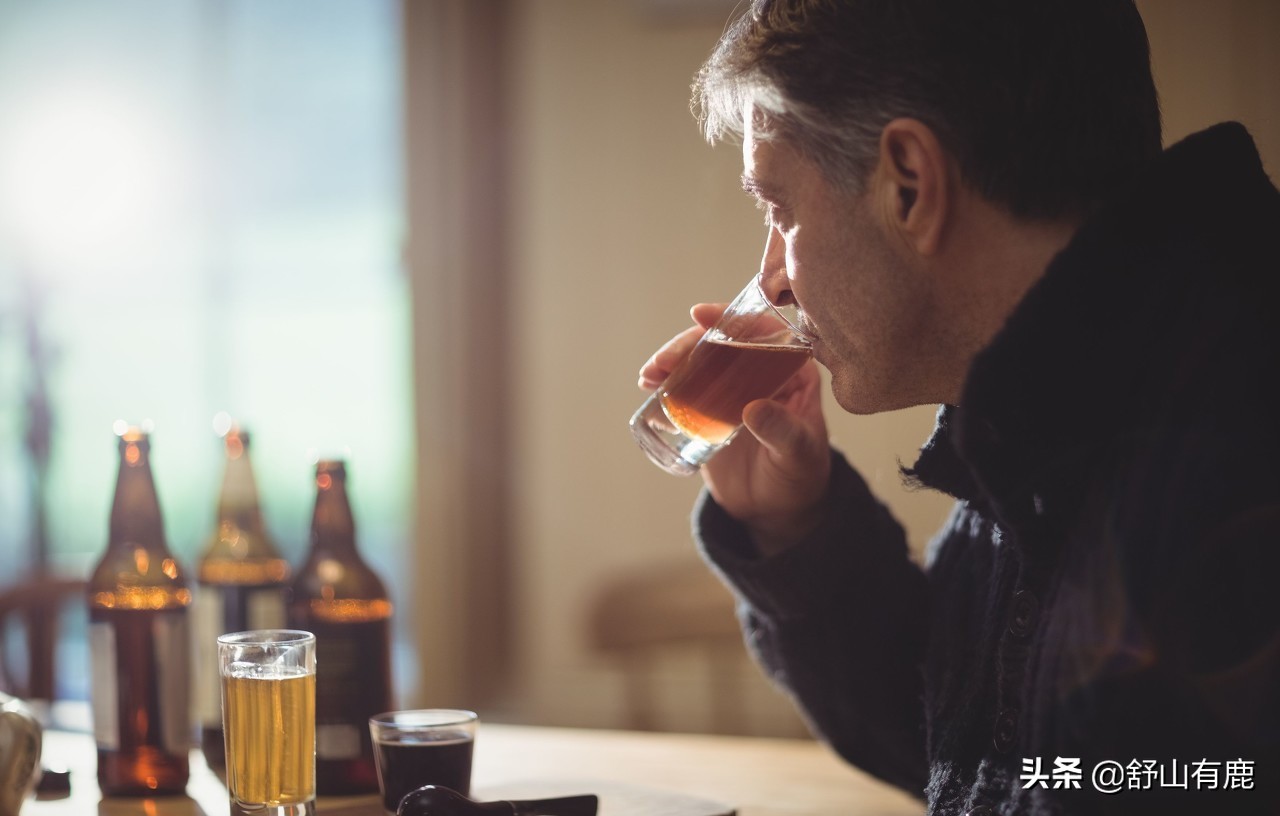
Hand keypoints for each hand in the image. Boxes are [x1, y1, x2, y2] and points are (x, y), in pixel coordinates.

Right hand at [639, 304, 831, 556]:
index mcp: (793, 372)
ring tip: (650, 375)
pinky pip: (686, 390)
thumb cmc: (799, 477)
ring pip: (700, 364)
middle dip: (689, 346)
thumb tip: (754, 408)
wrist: (775, 510)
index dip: (732, 318)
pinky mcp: (709, 412)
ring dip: (672, 362)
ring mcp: (732, 392)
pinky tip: (650, 386)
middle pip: (722, 344)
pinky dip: (666, 385)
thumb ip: (782, 431)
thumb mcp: (797, 454)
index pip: (764, 331)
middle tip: (664, 361)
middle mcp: (760, 374)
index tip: (700, 316)